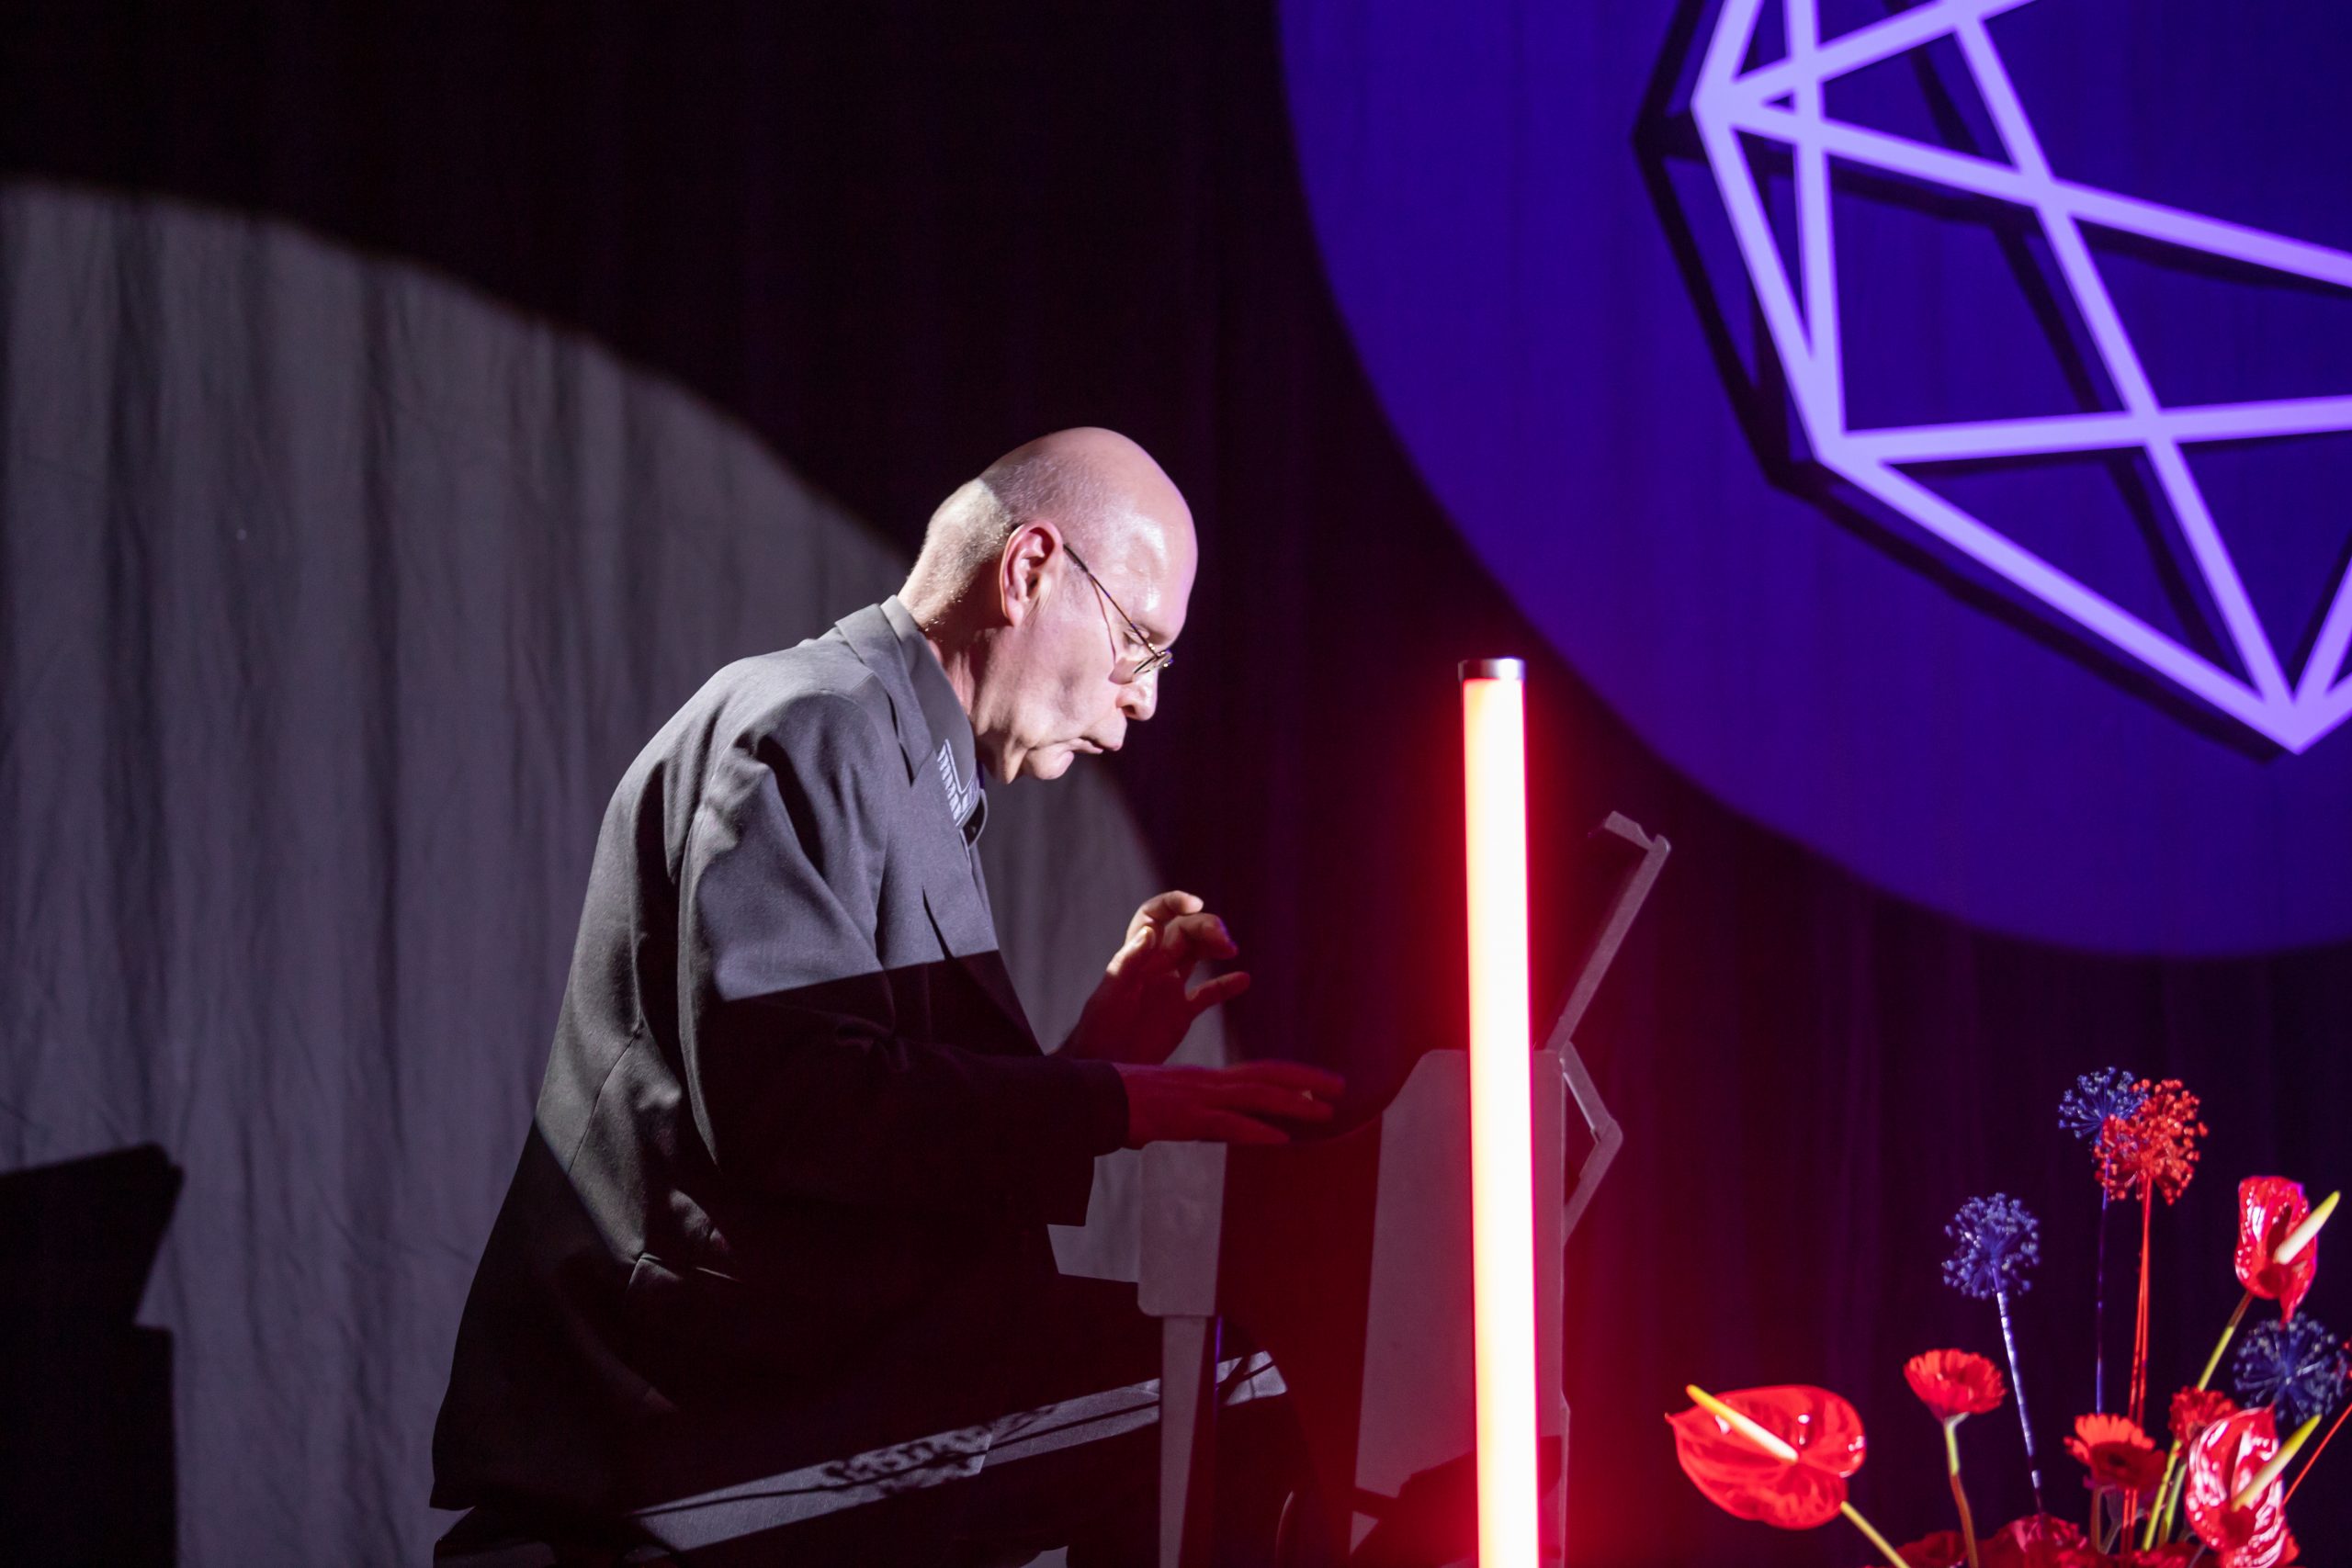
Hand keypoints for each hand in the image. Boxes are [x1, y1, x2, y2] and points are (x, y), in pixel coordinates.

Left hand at [1063, 891, 1251, 1065]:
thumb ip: (1129, 962)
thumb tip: (1150, 931)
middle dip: (1206, 927)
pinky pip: (1208, 994)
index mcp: (1135, 955)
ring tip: (1231, 950)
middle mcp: (1155, 965)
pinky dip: (1226, 986)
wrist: (1103, 1067)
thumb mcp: (1110, 994)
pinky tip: (1243, 980)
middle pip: (1185, 932)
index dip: (1175, 903)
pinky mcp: (1181, 1013)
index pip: (1156, 915)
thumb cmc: (1097, 1029)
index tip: (1197, 904)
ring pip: (1198, 955)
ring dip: (1216, 947)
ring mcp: (1169, 988)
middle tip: (1224, 940)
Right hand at [1111, 1060, 1347, 1147]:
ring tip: (1325, 1112)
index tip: (1321, 1082)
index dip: (1293, 1076)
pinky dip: (1256, 1132)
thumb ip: (1200, 1119)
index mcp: (1205, 1081)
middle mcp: (1207, 1084)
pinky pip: (1226, 1125)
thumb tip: (1223, 1131)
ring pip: (1255, 1097)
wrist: (1092, 1099)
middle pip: (1266, 1076)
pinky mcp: (1184, 1119)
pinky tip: (1280, 1140)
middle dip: (1306, 1081)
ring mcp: (1197, 1099)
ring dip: (1293, 1105)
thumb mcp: (1172, 1111)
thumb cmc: (1125, 1104)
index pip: (1258, 1073)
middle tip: (1341, 1087)